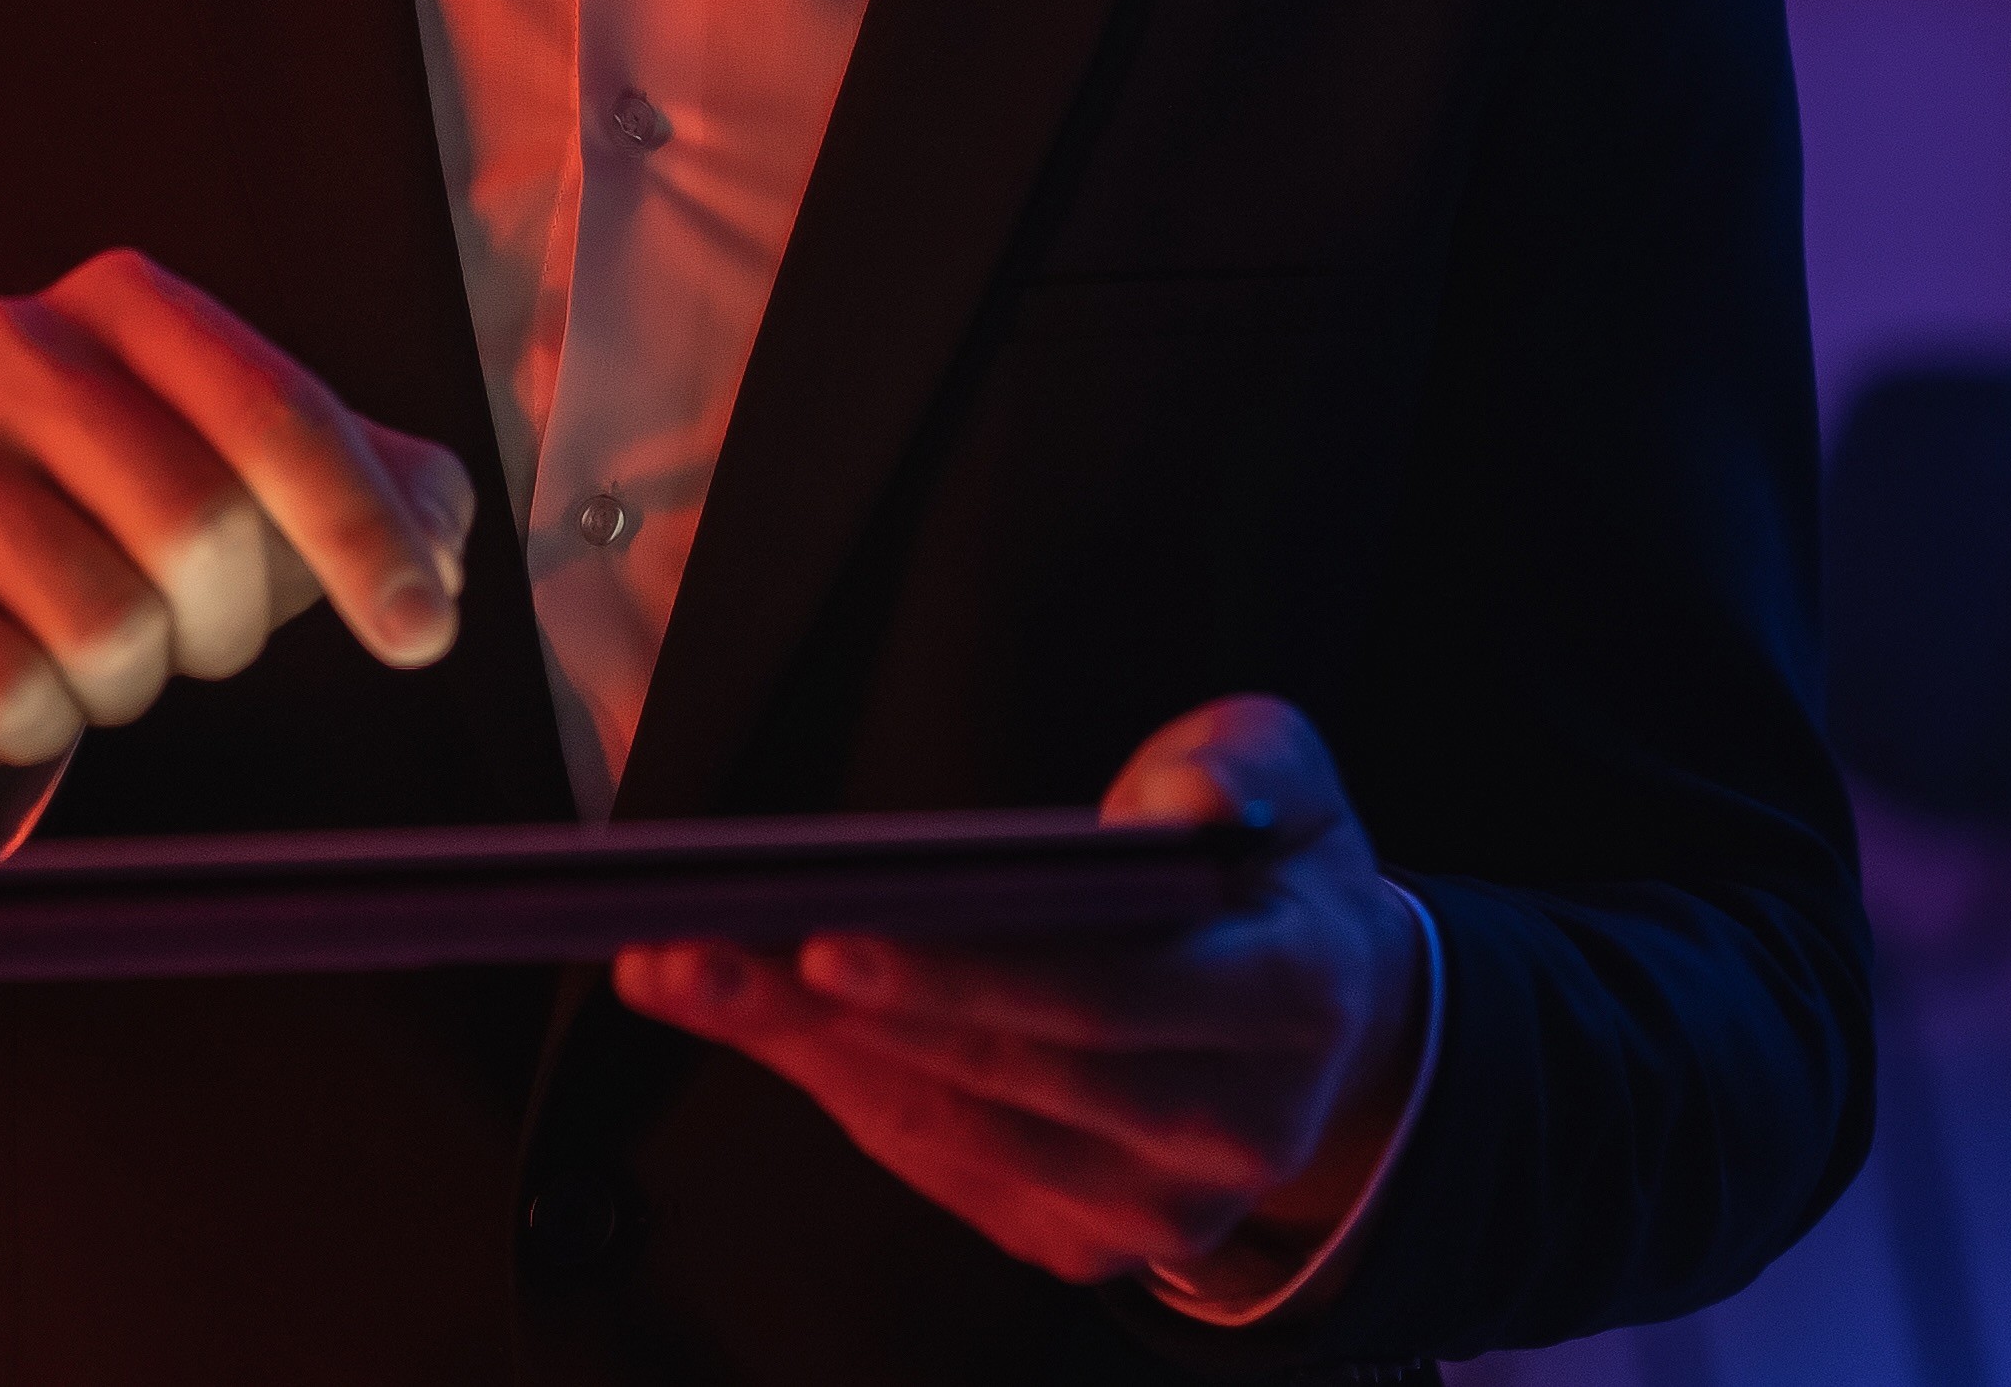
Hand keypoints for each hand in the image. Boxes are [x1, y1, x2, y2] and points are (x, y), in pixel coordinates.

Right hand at [0, 250, 479, 778]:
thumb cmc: (118, 518)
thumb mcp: (259, 482)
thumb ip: (383, 493)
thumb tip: (442, 550)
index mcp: (124, 300)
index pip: (278, 412)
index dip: (363, 534)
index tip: (423, 637)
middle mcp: (2, 343)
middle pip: (196, 524)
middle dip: (231, 624)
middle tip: (201, 636)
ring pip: (101, 626)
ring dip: (133, 681)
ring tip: (102, 654)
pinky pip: (1, 694)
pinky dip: (41, 724)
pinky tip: (20, 681)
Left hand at [612, 697, 1429, 1295]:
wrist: (1330, 1027)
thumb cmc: (1273, 871)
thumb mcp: (1289, 779)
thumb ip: (1243, 766)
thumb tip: (1187, 801)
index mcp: (1291, 1000)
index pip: (1105, 1000)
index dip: (962, 980)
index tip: (826, 936)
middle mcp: (1236, 1131)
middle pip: (1004, 1079)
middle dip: (830, 1015)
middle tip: (691, 950)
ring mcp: (1160, 1208)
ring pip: (955, 1135)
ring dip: (803, 1055)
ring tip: (680, 973)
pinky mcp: (1092, 1244)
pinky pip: (946, 1173)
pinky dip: (845, 1096)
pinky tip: (759, 1027)